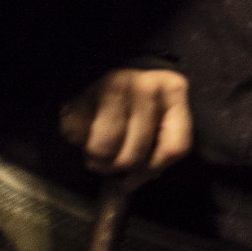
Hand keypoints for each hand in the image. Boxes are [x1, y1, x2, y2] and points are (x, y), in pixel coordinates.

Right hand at [59, 68, 192, 185]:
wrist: (100, 67)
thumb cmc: (136, 101)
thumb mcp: (161, 118)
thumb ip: (161, 149)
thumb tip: (133, 183)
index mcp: (174, 90)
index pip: (175, 148)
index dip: (155, 169)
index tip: (142, 172)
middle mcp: (147, 86)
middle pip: (134, 156)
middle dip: (120, 167)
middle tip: (115, 160)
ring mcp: (113, 87)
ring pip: (104, 151)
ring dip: (98, 160)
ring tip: (101, 149)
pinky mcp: (83, 94)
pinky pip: (77, 138)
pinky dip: (79, 142)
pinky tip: (87, 129)